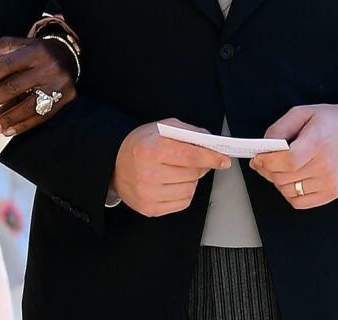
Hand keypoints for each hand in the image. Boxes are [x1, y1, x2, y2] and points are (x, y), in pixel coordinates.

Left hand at [0, 36, 76, 137]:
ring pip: (28, 106)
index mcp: (34, 50)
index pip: (5, 65)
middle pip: (14, 87)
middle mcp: (48, 66)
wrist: (68, 54)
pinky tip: (7, 131)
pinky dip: (22, 125)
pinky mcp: (65, 98)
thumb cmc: (35, 51)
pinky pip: (41, 116)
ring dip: (6, 119)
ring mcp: (58, 84)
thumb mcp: (18, 44)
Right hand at [110, 120, 230, 217]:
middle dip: (199, 166)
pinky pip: (183, 202)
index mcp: (150, 150)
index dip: (211, 157)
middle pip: (193, 173)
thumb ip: (187, 132)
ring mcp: (148, 194)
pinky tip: (173, 183)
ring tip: (177, 171)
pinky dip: (184, 192)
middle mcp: (147, 174)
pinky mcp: (150, 209)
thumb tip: (211, 142)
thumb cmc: (140, 145)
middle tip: (192, 160)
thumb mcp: (160, 128)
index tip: (224, 160)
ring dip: (191, 180)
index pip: (191, 155)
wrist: (114, 165)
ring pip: (190, 189)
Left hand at [249, 103, 337, 208]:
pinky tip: (290, 180)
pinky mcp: (332, 193)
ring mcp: (330, 182)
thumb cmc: (331, 121)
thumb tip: (263, 147)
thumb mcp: (302, 113)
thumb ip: (279, 128)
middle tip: (262, 162)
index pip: (287, 161)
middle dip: (266, 171)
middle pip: (284, 178)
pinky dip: (290, 194)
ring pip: (289, 192)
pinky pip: (301, 203)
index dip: (267, 162)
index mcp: (317, 142)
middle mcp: (325, 165)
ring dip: (277, 182)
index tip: (257, 158)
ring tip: (278, 169)